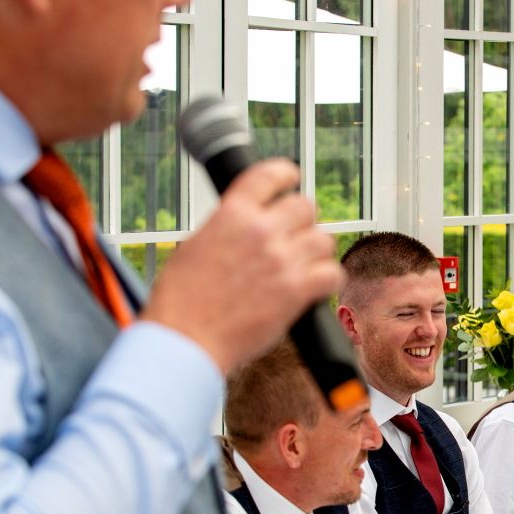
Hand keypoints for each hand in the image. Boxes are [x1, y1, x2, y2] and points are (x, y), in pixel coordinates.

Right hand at [142, 159, 342, 372]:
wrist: (185, 339)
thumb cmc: (181, 301)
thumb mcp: (196, 244)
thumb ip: (227, 228)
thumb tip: (244, 228)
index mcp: (232, 213)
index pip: (271, 174)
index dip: (286, 175)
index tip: (292, 179)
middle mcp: (261, 230)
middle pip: (305, 206)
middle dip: (302, 221)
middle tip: (295, 236)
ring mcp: (282, 260)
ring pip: (324, 239)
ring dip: (317, 251)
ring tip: (305, 264)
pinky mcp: (296, 291)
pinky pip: (332, 274)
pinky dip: (328, 280)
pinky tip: (316, 287)